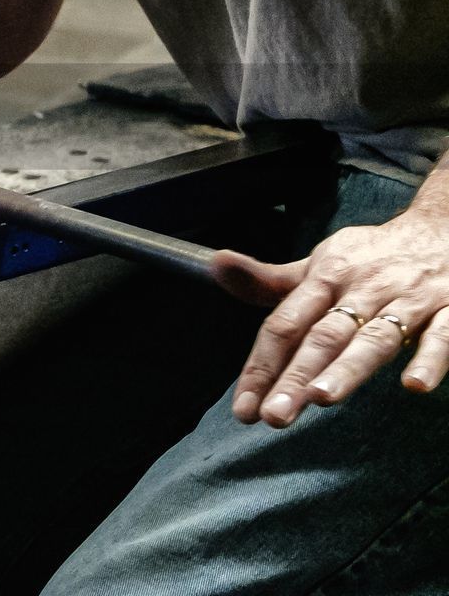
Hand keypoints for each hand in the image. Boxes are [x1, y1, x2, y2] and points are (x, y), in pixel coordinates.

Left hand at [213, 208, 448, 427]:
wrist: (443, 228)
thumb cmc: (370, 258)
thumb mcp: (318, 266)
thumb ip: (270, 281)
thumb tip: (217, 266)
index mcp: (325, 277)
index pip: (285, 324)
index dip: (261, 365)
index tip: (243, 408)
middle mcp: (363, 288)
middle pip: (324, 335)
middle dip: (297, 375)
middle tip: (274, 414)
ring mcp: (408, 299)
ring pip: (376, 336)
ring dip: (349, 367)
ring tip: (322, 397)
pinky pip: (443, 334)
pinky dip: (430, 358)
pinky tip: (415, 386)